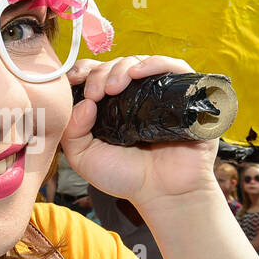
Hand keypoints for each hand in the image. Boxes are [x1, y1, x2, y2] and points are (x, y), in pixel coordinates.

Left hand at [62, 56, 217, 209]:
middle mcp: (136, 96)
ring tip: (112, 86)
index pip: (96, 73)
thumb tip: (83, 103)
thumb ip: (72, 132)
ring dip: (122, 68)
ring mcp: (161, 95)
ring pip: (141, 63)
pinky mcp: (186, 96)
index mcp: (112, 106)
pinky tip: (138, 73)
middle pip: (116, 66)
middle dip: (100, 73)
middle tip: (95, 93)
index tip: (74, 80)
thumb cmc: (126, 178)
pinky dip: (155, 63)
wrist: (163, 195)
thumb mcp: (84, 157)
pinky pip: (175, 67)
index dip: (84, 70)